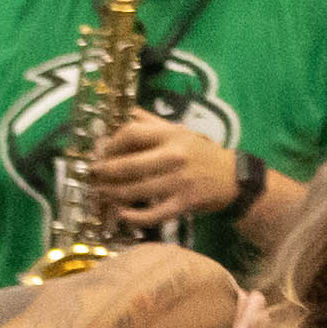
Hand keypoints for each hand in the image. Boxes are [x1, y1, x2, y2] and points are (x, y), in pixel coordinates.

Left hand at [87, 116, 244, 228]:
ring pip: (135, 190)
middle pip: (127, 165)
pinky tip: (121, 214)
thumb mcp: (180, 132)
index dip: (110, 145)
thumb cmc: (201, 153)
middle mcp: (174, 156)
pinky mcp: (184, 203)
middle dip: (104, 173)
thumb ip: (152, 123)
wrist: (234, 178)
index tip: (100, 153)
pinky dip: (133, 216)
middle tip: (92, 177)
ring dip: (112, 194)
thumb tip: (126, 111)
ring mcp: (178, 181)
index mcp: (171, 135)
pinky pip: (153, 214)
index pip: (130, 134)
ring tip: (100, 194)